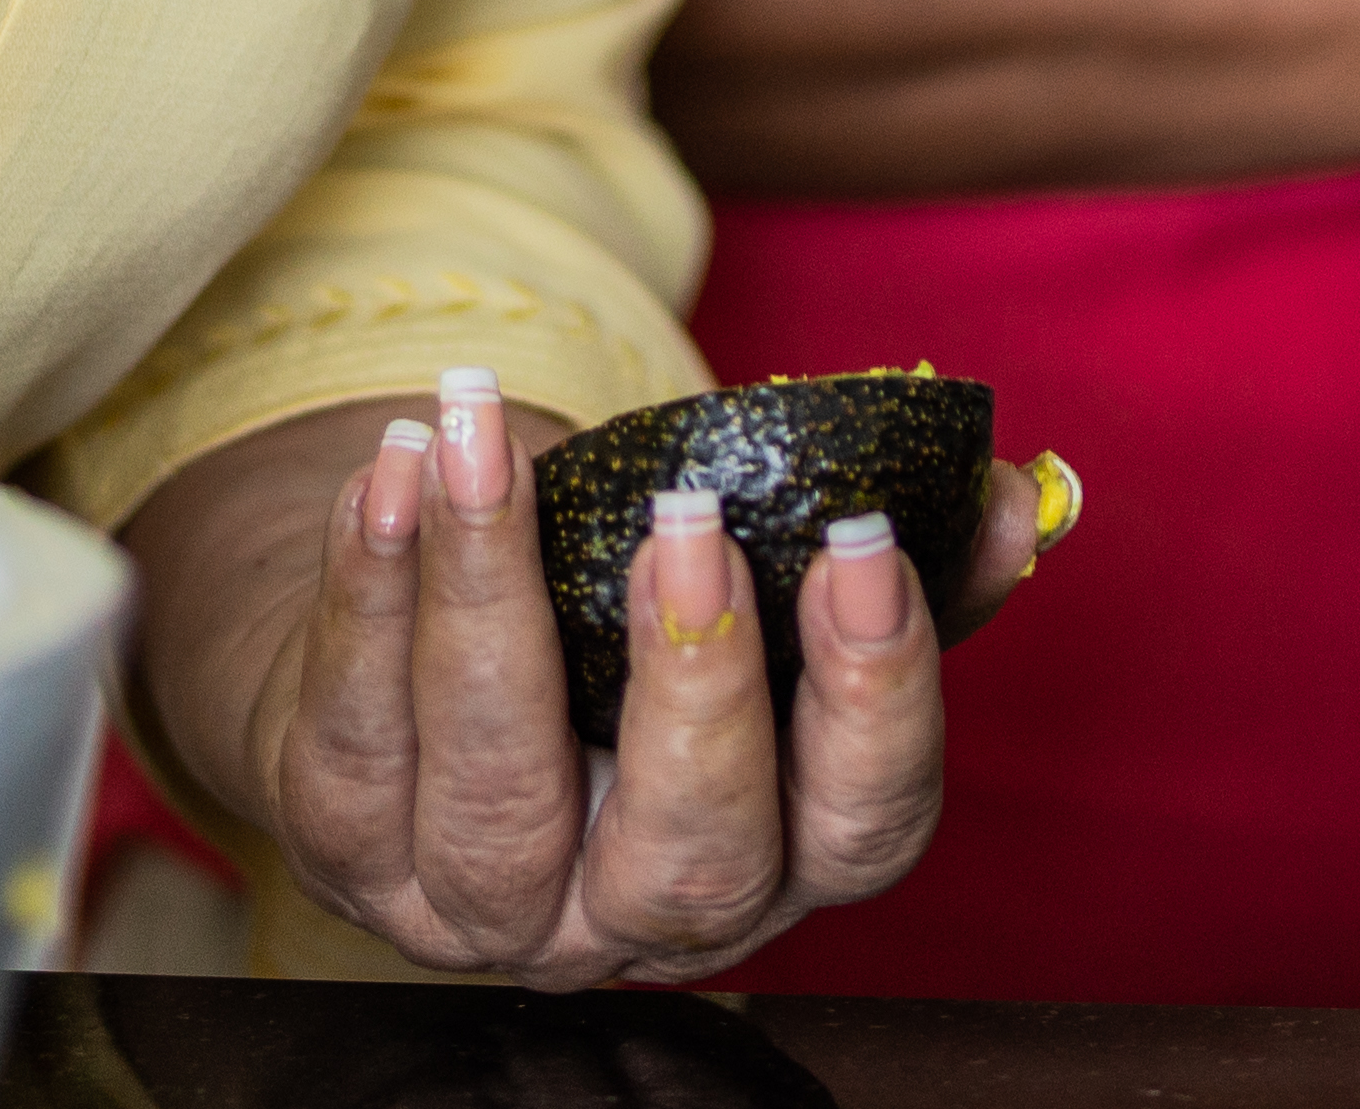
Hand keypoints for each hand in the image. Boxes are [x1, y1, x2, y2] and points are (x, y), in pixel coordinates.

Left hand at [119, 372, 1049, 985]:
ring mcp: (479, 901)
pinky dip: (368, 587)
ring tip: (485, 443)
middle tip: (687, 523)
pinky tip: (393, 468)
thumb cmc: (620, 623)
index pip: (861, 827)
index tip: (861, 544)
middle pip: (690, 860)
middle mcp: (632, 917)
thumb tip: (1013, 498)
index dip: (873, 699)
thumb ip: (886, 560)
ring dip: (489, 601)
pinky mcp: (345, 849)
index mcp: (773, 857)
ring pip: (495, 792)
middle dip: (695, 686)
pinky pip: (351, 730)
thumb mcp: (759, 596)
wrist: (418, 656)